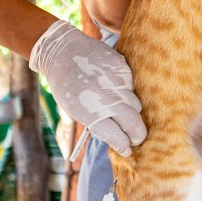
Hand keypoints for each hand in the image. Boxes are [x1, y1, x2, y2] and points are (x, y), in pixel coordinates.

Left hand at [29, 20, 145, 155]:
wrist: (63, 51)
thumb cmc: (66, 85)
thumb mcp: (74, 109)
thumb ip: (95, 122)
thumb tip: (118, 136)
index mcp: (88, 112)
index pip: (115, 136)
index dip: (123, 145)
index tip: (126, 148)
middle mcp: (104, 97)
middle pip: (133, 123)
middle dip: (138, 135)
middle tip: (136, 138)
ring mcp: (115, 81)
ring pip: (136, 105)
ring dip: (132, 113)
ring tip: (122, 111)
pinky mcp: (122, 67)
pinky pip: (132, 86)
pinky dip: (127, 92)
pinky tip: (114, 88)